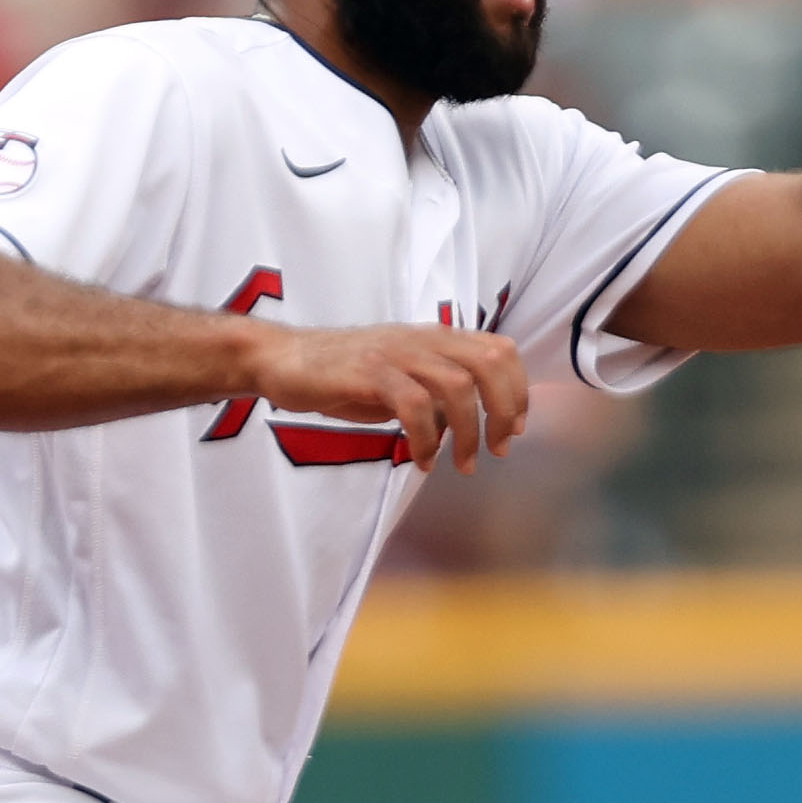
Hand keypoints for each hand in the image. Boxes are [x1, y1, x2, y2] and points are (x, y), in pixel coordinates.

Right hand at [248, 321, 526, 471]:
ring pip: (457, 386)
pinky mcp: (369, 372)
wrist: (283, 359)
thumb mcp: (401, 379)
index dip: (518, 390)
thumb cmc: (343, 374)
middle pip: (490, 364)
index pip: (500, 350)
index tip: (516, 428)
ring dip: (468, 434)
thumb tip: (466, 423)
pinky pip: (414, 405)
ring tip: (461, 464)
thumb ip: (436, 393)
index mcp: (436, 338)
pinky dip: (427, 439)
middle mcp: (422, 339)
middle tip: (498, 450)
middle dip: (504, 412)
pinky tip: (420, 460)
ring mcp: (396, 353)